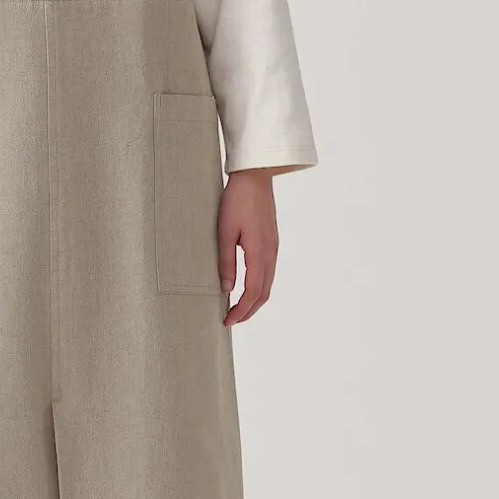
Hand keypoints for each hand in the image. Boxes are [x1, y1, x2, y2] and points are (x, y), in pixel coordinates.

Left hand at [217, 168, 278, 325]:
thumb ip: (226, 261)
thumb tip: (226, 288)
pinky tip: (247, 287)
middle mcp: (270, 253)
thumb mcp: (225, 231)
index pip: (253, 292)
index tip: (227, 321)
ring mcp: (273, 248)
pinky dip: (259, 287)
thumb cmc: (237, 200)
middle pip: (264, 293)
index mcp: (259, 252)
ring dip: (255, 300)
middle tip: (231, 320)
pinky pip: (268, 272)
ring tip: (237, 309)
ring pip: (268, 284)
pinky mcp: (272, 242)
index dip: (241, 310)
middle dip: (248, 311)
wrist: (255, 177)